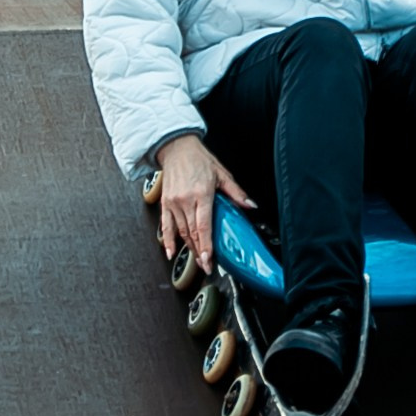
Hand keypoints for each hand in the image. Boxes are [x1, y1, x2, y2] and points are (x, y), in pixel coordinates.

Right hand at [154, 134, 254, 272]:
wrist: (177, 148)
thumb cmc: (199, 160)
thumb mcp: (222, 174)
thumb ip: (236, 193)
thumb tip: (250, 206)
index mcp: (202, 194)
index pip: (204, 226)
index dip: (206, 246)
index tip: (209, 259)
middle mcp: (185, 200)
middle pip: (192, 233)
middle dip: (200, 252)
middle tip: (207, 266)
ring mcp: (173, 202)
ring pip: (181, 232)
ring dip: (189, 248)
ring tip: (197, 261)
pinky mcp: (165, 203)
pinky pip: (165, 225)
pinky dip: (167, 240)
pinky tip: (170, 252)